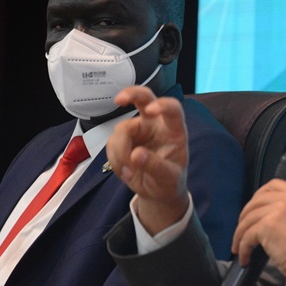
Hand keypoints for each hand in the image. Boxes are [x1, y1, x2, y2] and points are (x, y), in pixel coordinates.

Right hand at [106, 86, 189, 234]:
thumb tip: (135, 155)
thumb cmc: (169, 180)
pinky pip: (111, 143)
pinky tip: (125, 171)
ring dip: (120, 152)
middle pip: (144, 98)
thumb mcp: (168, 178)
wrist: (157, 191)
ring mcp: (138, 129)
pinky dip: (115, 159)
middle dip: (131, 94)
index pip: (172, 109)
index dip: (162, 105)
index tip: (151, 110)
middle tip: (119, 100)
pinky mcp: (123, 139)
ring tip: (129, 173)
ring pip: (121, 130)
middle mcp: (155, 124)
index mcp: (173, 129)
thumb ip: (155, 166)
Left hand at [231, 179, 285, 283]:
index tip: (253, 209)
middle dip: (245, 215)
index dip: (259, 196)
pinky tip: (244, 258)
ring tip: (238, 248)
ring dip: (240, 234)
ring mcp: (278, 210)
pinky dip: (242, 247)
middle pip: (257, 200)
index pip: (274, 185)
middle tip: (242, 229)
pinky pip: (247, 235)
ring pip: (248, 218)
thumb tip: (270, 218)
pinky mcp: (267, 226)